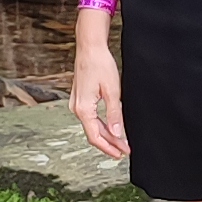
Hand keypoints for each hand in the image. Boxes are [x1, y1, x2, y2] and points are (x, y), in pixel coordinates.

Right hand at [71, 30, 127, 162]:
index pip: (96, 137)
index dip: (109, 147)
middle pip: (94, 133)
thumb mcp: (112, 91)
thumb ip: (115, 114)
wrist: (90, 48)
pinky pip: (91, 118)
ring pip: (92, 126)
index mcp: (83, 109)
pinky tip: (112, 128)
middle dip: (110, 143)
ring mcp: (77, 104)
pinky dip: (102, 125)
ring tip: (121, 142)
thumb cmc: (99, 64)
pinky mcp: (80, 99)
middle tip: (125, 150)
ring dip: (107, 135)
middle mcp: (77, 109)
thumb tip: (118, 133)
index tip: (121, 153)